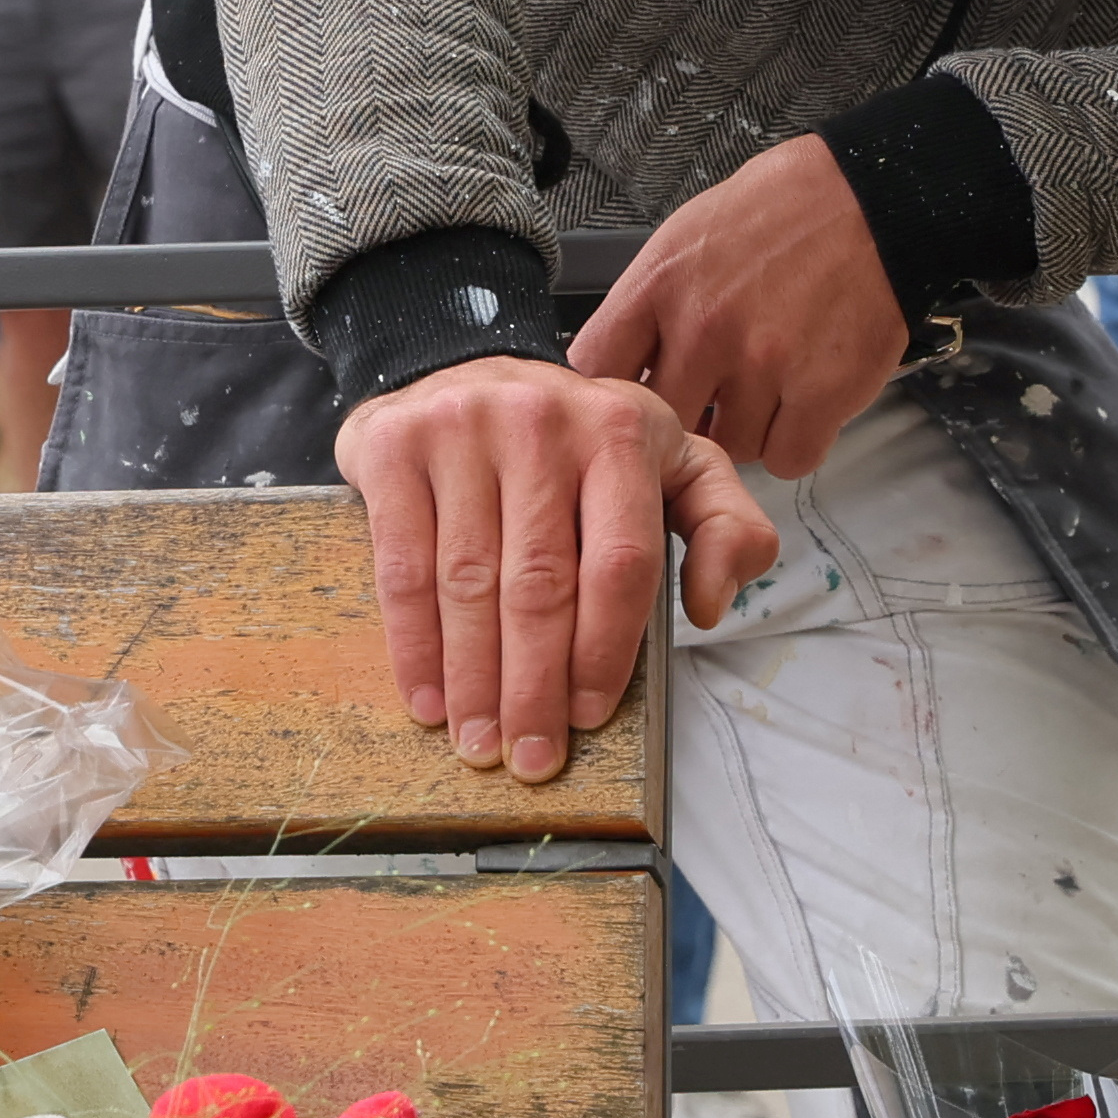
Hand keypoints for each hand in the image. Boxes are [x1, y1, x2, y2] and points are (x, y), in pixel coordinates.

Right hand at [335, 355, 778, 781]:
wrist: (465, 361)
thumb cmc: (577, 439)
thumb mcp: (674, 460)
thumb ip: (723, 523)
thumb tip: (714, 604)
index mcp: (621, 431)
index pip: (620, 563)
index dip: (605, 650)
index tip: (588, 715)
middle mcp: (542, 420)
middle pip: (539, 583)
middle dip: (533, 687)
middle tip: (528, 756)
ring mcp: (462, 428)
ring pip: (469, 583)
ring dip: (472, 680)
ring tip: (477, 742)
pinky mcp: (395, 446)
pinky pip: (402, 565)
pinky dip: (414, 643)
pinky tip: (427, 697)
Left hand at [570, 133, 908, 480]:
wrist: (873, 200)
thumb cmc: (784, 213)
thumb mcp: (688, 237)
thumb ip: (650, 306)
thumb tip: (621, 370)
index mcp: (661, 284)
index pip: (594, 368)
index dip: (613, 392)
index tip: (633, 398)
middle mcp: (704, 328)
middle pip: (664, 421)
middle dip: (688, 417)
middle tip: (714, 399)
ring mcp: (763, 364)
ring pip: (729, 448)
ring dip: (747, 430)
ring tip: (770, 387)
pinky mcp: (821, 394)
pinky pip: (787, 459)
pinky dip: (795, 441)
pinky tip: (803, 403)